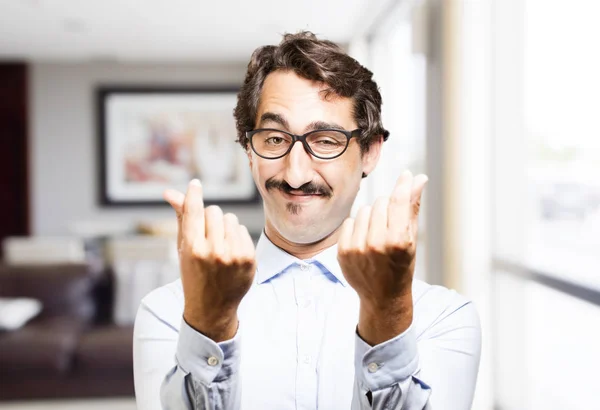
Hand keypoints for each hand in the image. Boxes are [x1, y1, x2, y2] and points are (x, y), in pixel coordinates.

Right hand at [164, 179, 255, 341]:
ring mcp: (233, 255)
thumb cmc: (194, 274)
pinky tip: (230, 252)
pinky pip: (242, 230)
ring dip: (224, 226)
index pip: (193, 211)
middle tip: (206, 235)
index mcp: (192, 249)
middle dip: (209, 218)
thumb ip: (181, 218)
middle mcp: (213, 251)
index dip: (193, 194)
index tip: (195, 184)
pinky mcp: (249, 258)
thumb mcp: (183, 249)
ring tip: (219, 245)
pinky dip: (235, 236)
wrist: (212, 308)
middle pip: (214, 211)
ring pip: (230, 218)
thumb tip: (170, 192)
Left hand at [337, 170, 427, 344]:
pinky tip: (365, 241)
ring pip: (364, 210)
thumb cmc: (401, 266)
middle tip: (392, 223)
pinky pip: (349, 221)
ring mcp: (357, 248)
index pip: (399, 201)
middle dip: (388, 207)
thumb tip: (419, 179)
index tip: (407, 174)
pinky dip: (357, 226)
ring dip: (372, 216)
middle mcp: (376, 243)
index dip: (404, 185)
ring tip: (378, 234)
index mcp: (398, 241)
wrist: (383, 297)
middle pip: (380, 203)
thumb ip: (412, 207)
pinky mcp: (342, 251)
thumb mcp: (412, 240)